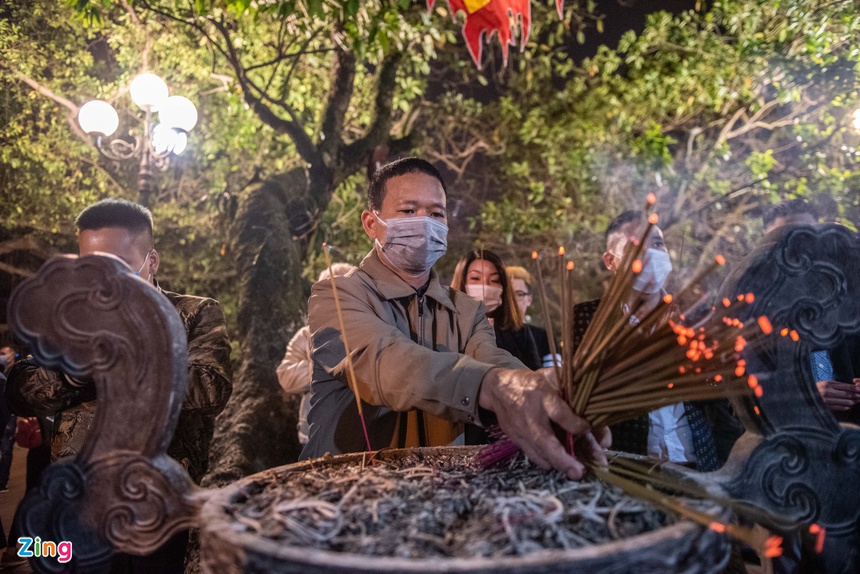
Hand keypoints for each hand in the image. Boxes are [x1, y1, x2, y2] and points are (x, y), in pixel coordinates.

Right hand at [478, 367, 608, 479]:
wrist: (498, 389)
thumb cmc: (532, 382)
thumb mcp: (552, 377)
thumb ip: (572, 391)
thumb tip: (597, 409)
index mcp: (542, 395)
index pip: (559, 413)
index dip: (576, 424)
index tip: (588, 428)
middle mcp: (530, 416)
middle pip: (546, 442)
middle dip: (564, 460)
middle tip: (580, 472)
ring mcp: (521, 431)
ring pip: (540, 454)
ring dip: (559, 465)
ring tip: (577, 471)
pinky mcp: (516, 440)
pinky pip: (534, 456)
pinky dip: (549, 462)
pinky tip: (562, 465)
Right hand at [815, 379, 859, 411]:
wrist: (802, 396)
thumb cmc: (816, 389)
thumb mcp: (825, 384)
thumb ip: (837, 385)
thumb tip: (852, 387)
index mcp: (828, 383)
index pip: (846, 386)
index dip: (855, 388)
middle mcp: (827, 391)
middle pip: (847, 394)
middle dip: (855, 396)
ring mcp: (826, 399)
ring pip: (844, 401)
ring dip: (852, 402)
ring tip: (855, 402)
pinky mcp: (825, 406)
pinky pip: (839, 407)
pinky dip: (845, 407)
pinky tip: (848, 407)